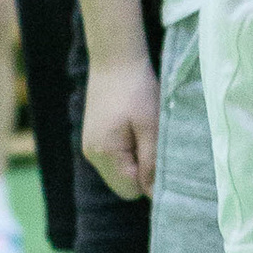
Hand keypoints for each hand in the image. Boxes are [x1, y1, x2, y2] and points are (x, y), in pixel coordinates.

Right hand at [80, 51, 159, 200]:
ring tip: (144, 131)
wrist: (115, 58)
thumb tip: (153, 194)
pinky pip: (115, 157)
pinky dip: (129, 149)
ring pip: (120, 170)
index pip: (131, 190)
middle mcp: (92, 154)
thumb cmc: (137, 90)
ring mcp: (91, 145)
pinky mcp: (94, 136)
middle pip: (124, 183)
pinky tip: (135, 127)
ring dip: (137, 158)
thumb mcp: (151, 127)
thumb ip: (151, 162)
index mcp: (104, 154)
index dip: (150, 179)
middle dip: (143, 170)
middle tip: (153, 140)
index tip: (161, 155)